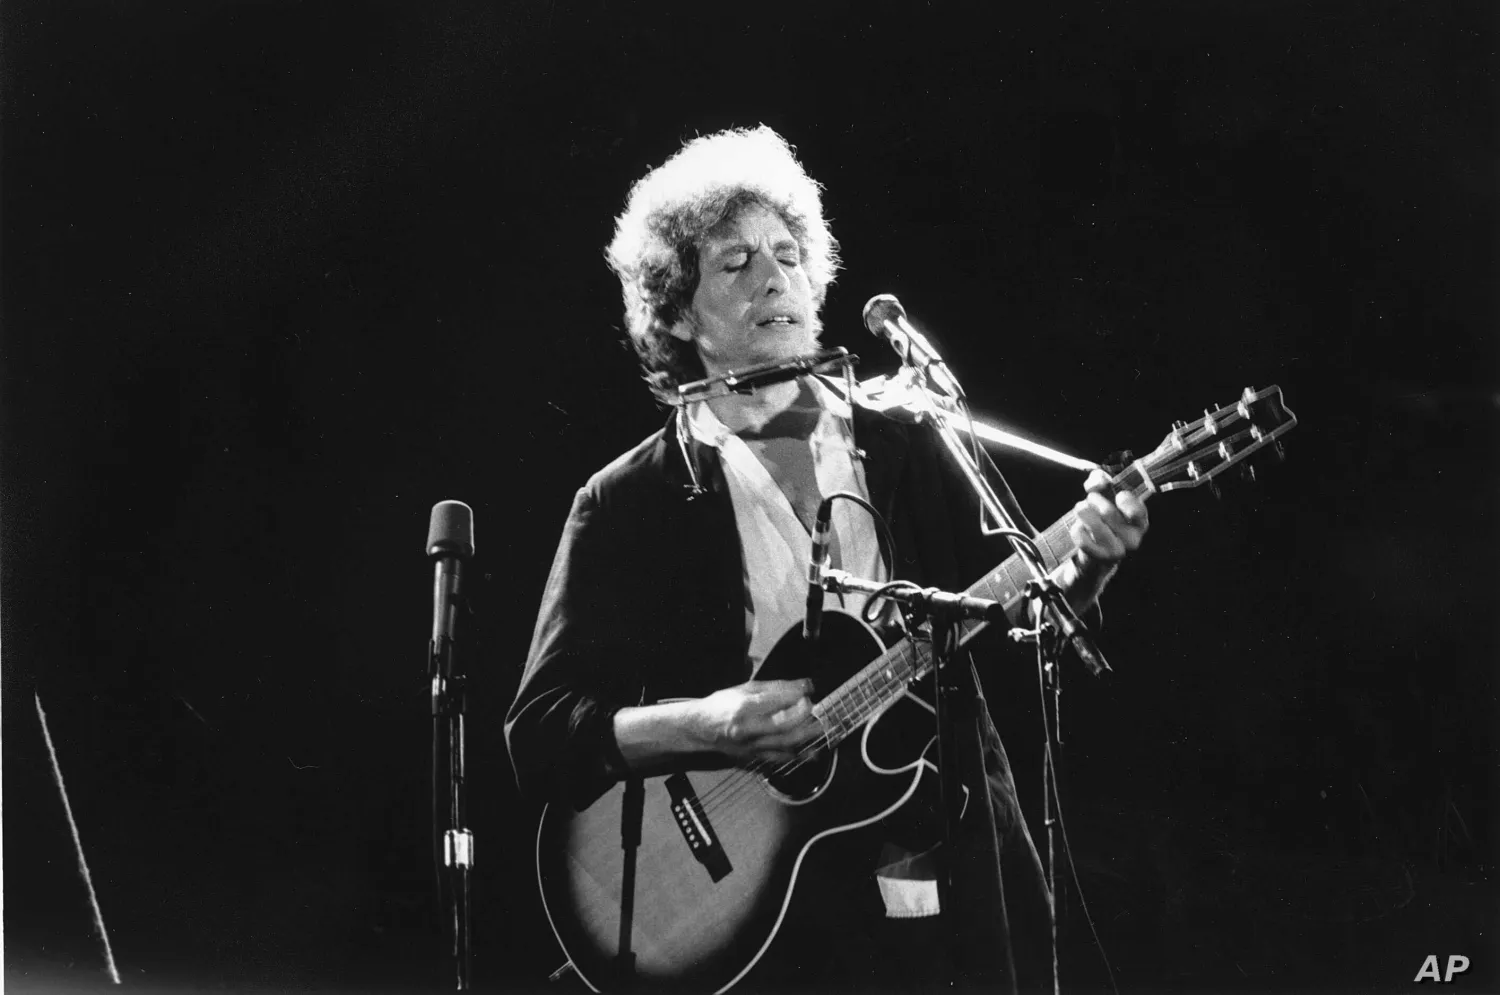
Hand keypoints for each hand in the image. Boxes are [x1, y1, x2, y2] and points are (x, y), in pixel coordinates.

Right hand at [691, 679, 822, 763]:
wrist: (700, 730)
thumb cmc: (721, 707)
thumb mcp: (744, 689)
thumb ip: (774, 688)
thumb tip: (802, 686)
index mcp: (744, 708)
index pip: (777, 700)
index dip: (797, 694)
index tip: (809, 688)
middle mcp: (747, 729)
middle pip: (783, 726)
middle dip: (804, 717)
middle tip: (815, 709)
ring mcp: (750, 747)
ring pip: (784, 745)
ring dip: (806, 737)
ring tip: (819, 729)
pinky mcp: (753, 759)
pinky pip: (779, 759)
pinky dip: (796, 756)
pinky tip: (809, 752)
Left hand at [1069, 468, 1148, 566]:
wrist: (1092, 552)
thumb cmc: (1101, 519)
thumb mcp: (1102, 495)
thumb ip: (1101, 481)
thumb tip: (1100, 481)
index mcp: (1139, 522)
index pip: (1138, 511)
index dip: (1127, 501)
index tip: (1118, 496)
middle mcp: (1132, 539)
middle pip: (1108, 512)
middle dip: (1094, 500)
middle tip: (1091, 500)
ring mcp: (1117, 551)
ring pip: (1094, 525)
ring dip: (1083, 512)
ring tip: (1082, 511)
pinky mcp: (1099, 558)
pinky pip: (1082, 538)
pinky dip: (1076, 529)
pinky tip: (1079, 529)